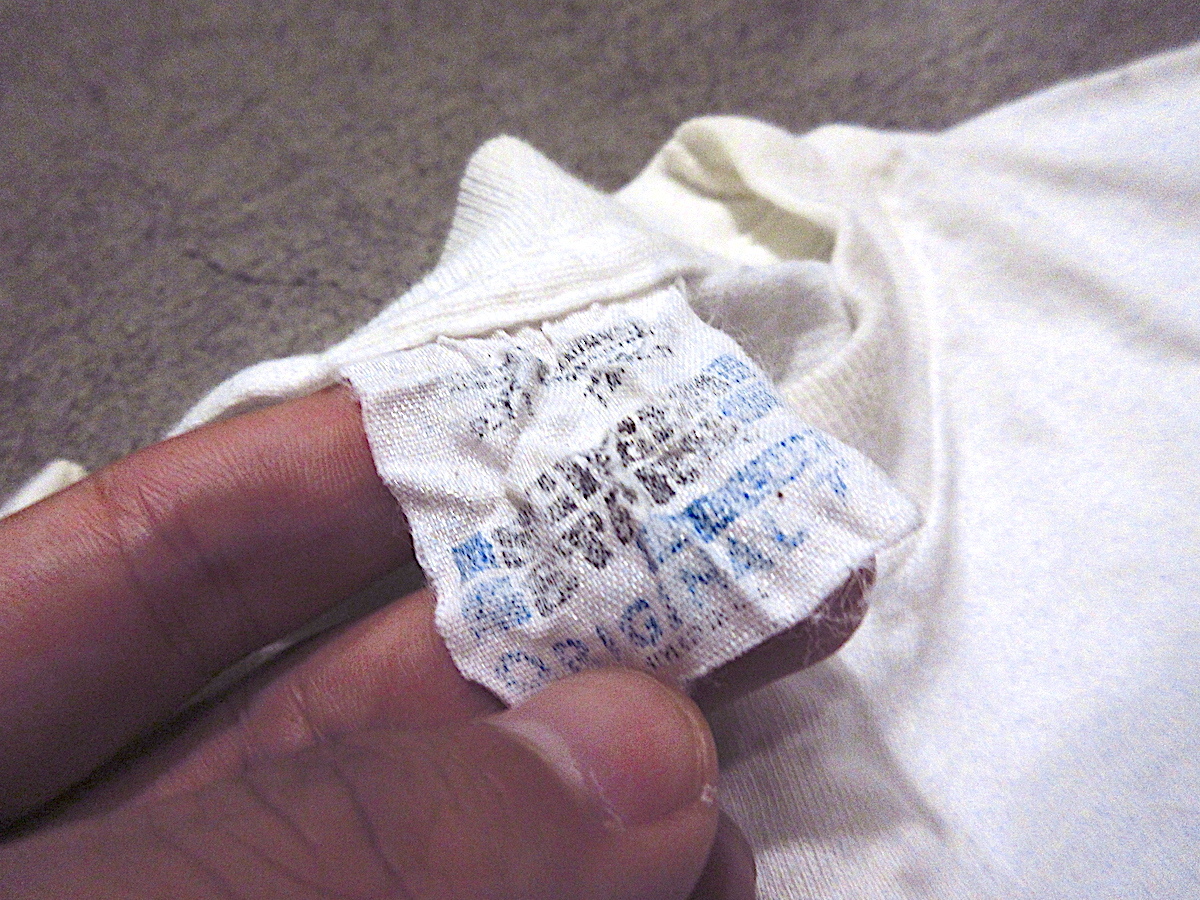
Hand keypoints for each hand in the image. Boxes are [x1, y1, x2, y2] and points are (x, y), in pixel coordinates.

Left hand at [0, 385, 862, 897]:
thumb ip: (332, 839)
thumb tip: (627, 757)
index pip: (152, 559)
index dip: (340, 468)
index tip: (522, 418)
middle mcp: (94, 859)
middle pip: (333, 703)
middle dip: (535, 636)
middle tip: (717, 579)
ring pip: (425, 844)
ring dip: (592, 797)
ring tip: (739, 747)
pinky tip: (685, 875)